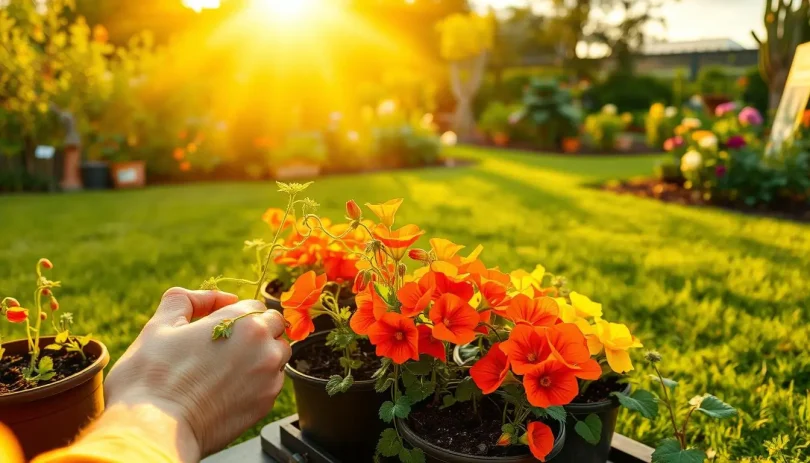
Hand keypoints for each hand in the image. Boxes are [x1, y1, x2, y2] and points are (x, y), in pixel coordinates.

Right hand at [102, 287, 290, 460]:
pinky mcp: (265, 404)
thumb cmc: (151, 378)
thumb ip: (187, 299)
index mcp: (242, 322)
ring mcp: (268, 377)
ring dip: (260, 355)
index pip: (255, 305)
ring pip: (277, 355)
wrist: (153, 429)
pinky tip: (228, 388)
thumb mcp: (160, 324)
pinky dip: (257, 381)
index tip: (219, 327)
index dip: (236, 314)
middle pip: (274, 327)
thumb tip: (217, 298)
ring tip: (226, 368)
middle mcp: (264, 347)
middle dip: (255, 331)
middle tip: (225, 346)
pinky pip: (272, 382)